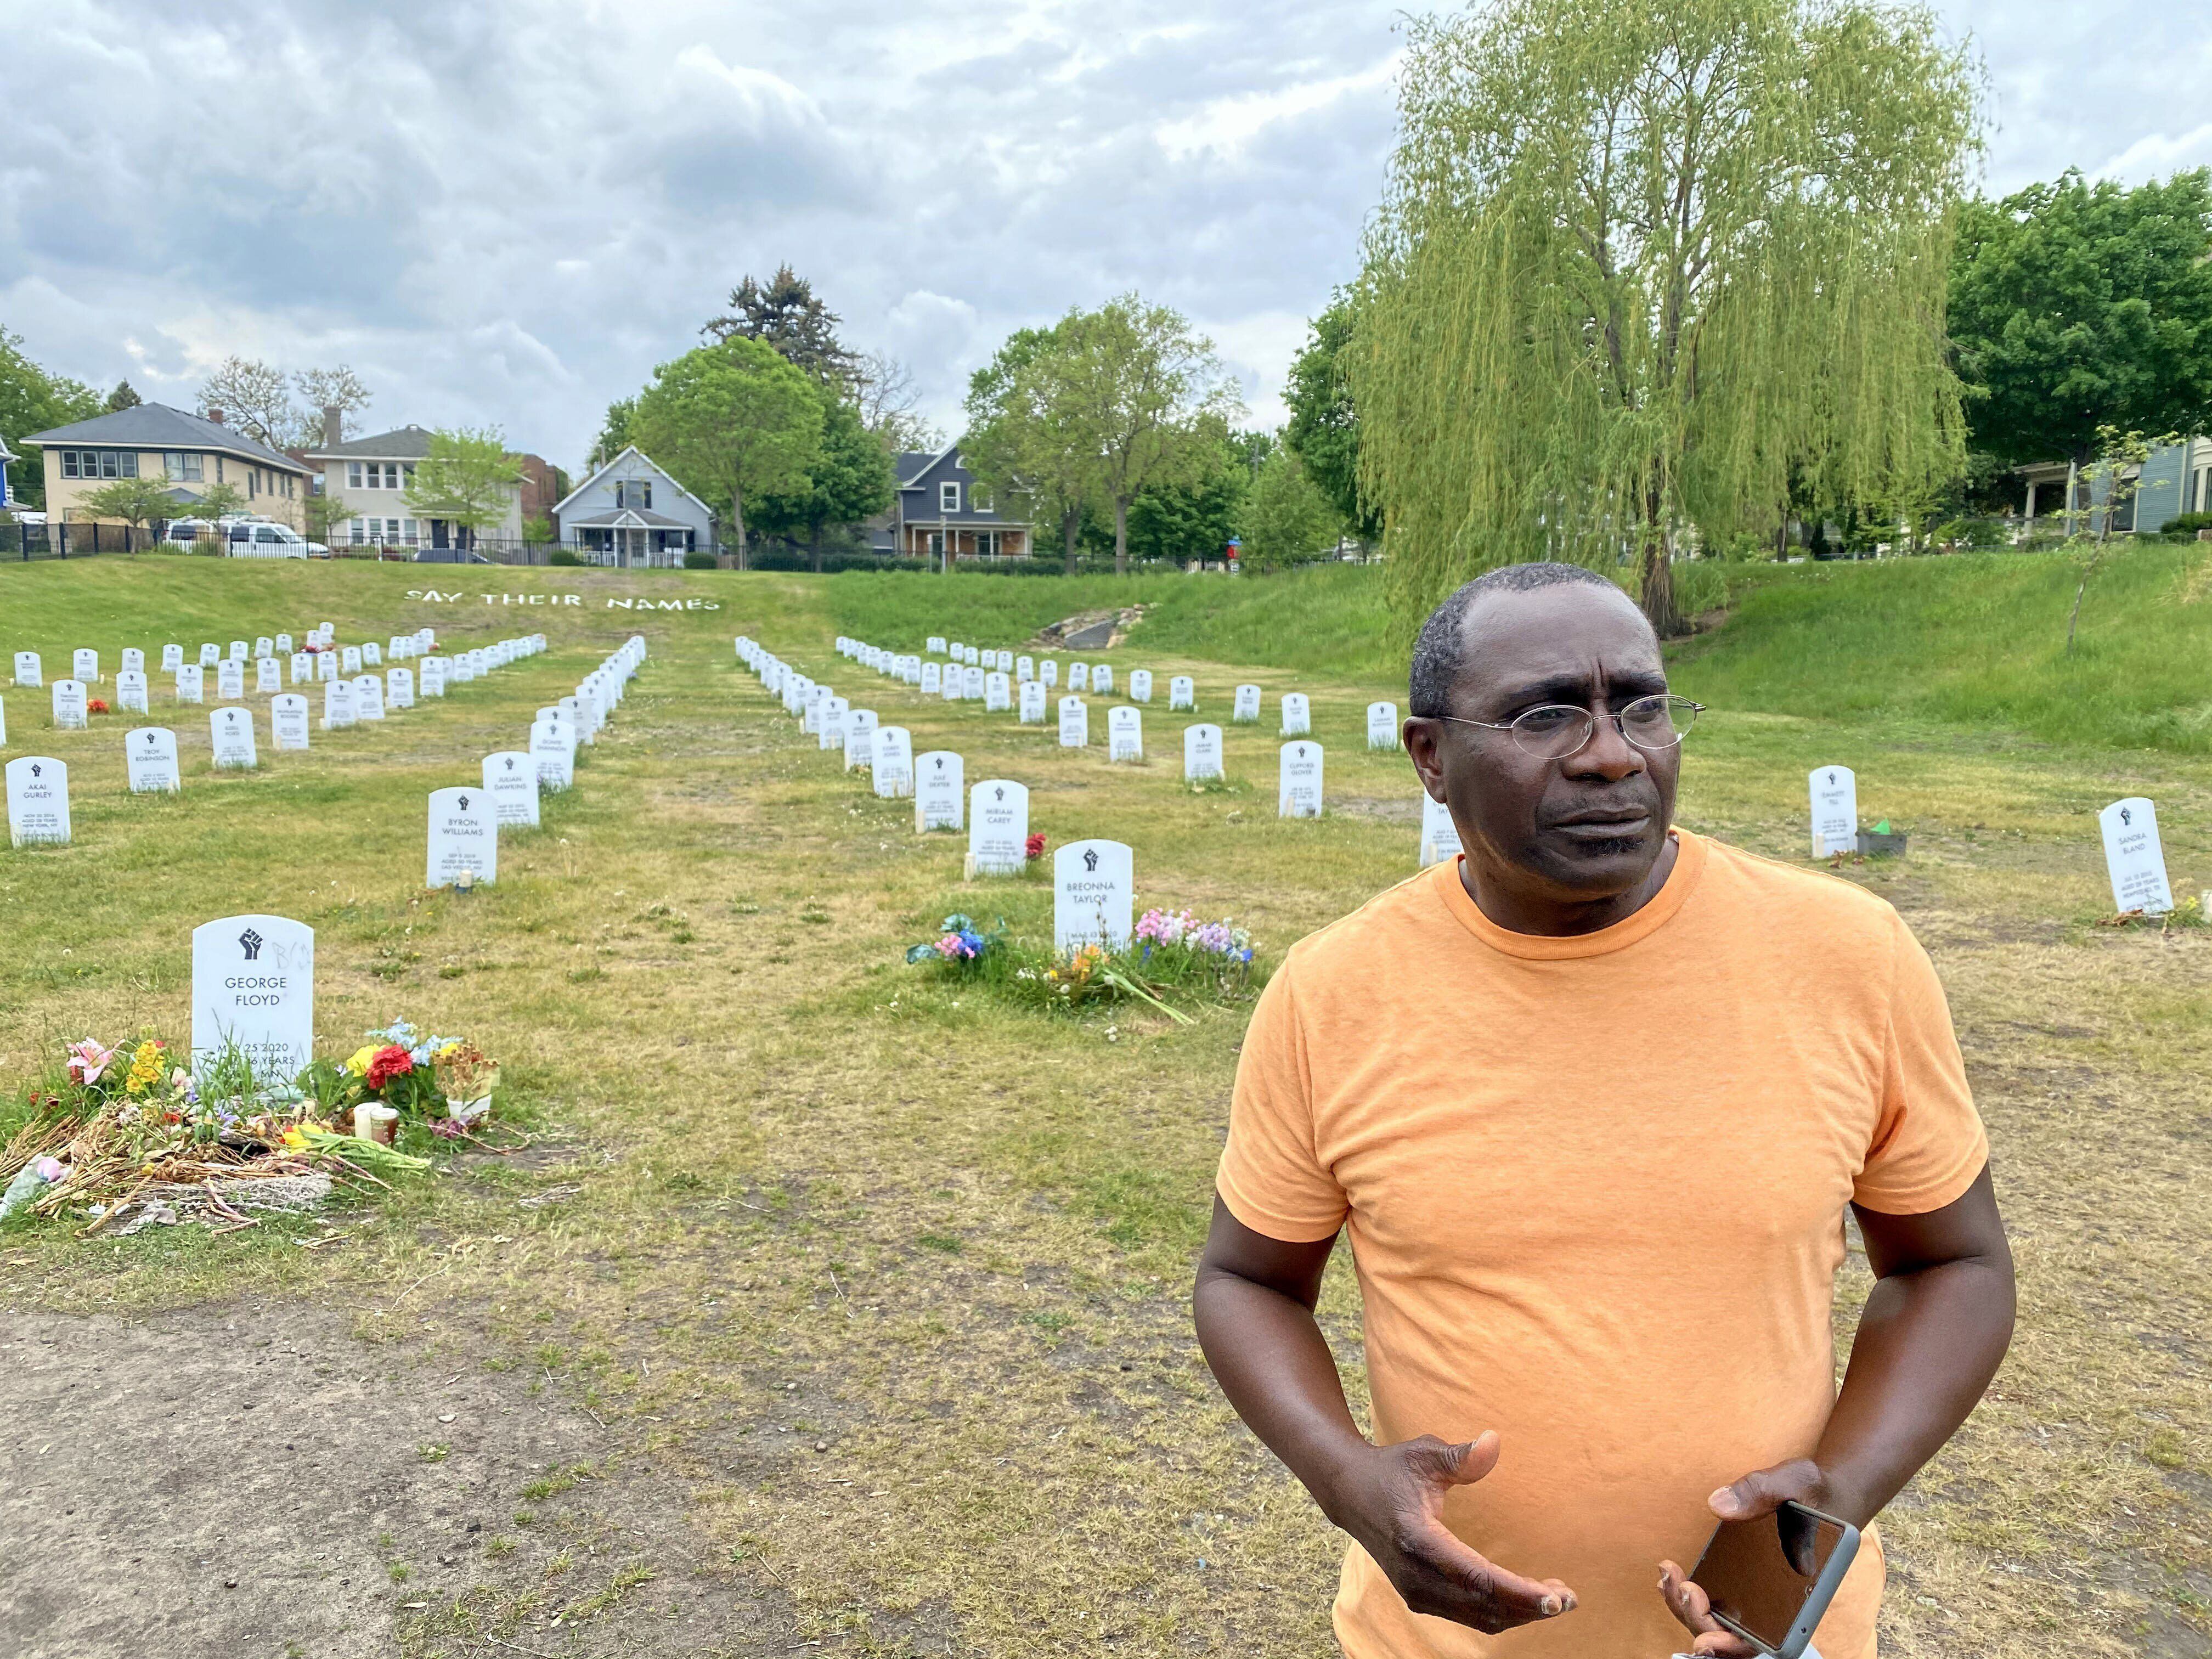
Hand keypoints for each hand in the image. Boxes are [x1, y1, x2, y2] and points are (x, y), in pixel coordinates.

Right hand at [1327, 1430, 1575, 1634]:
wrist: (1349, 1492)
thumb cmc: (1391, 1469)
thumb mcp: (1423, 1454)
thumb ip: (1460, 1455)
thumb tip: (1494, 1442)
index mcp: (1419, 1541)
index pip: (1478, 1578)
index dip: (1520, 1592)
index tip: (1557, 1598)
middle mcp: (1416, 1576)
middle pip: (1484, 1606)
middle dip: (1529, 1607)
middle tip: (1569, 1599)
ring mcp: (1416, 1591)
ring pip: (1478, 1617)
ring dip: (1518, 1612)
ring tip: (1554, 1598)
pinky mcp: (1420, 1597)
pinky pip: (1468, 1615)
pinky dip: (1499, 1611)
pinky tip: (1524, 1597)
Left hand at [1658, 1458, 1833, 1655]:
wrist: (1819, 1491)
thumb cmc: (1814, 1492)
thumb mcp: (1795, 1480)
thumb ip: (1762, 1491)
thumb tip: (1719, 1505)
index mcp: (1803, 1592)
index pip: (1772, 1642)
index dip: (1736, 1646)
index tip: (1707, 1641)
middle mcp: (1780, 1602)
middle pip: (1737, 1638)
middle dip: (1701, 1621)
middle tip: (1683, 1588)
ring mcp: (1759, 1594)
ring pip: (1721, 1624)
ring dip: (1689, 1610)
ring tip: (1669, 1577)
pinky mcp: (1742, 1581)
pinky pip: (1716, 1603)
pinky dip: (1691, 1598)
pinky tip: (1672, 1578)